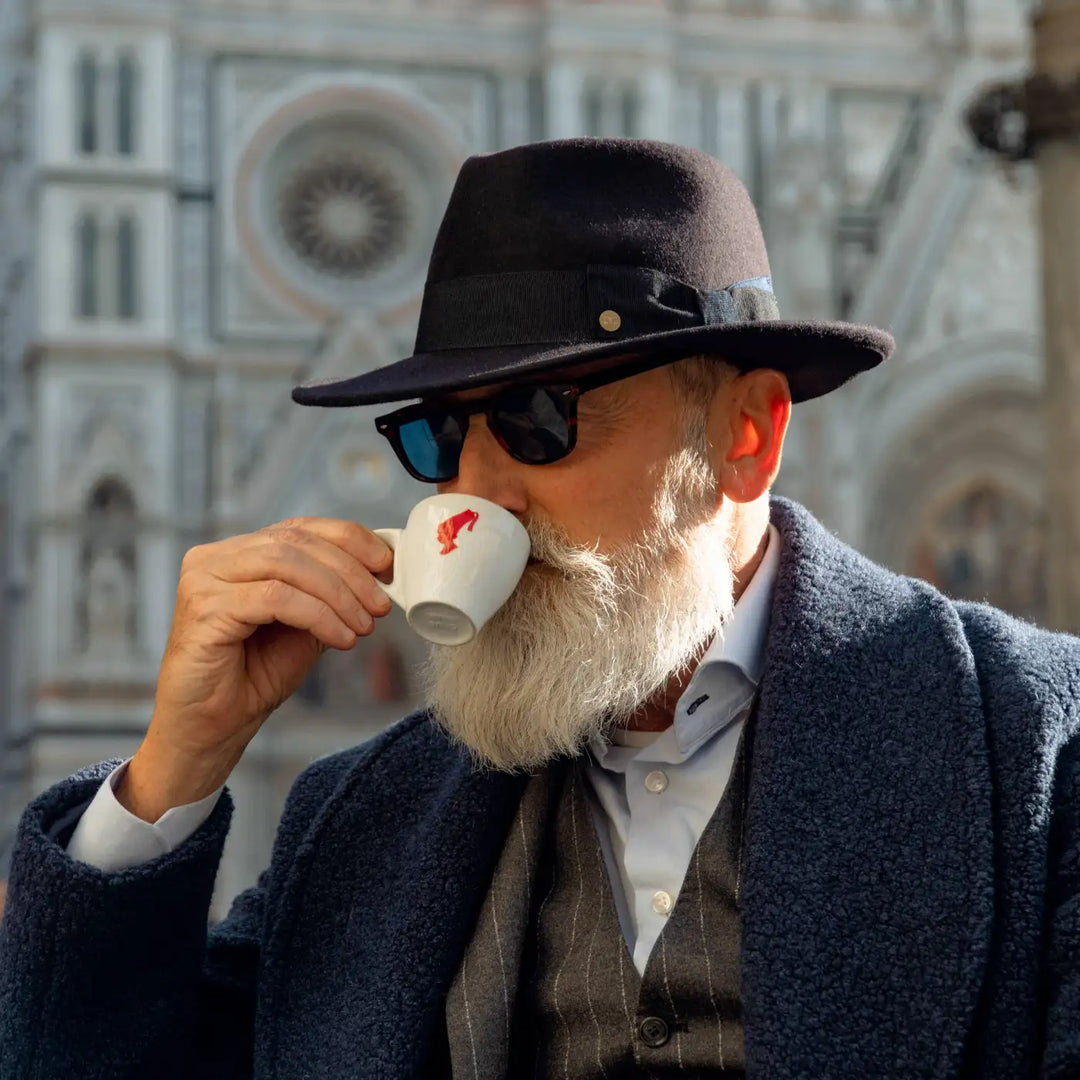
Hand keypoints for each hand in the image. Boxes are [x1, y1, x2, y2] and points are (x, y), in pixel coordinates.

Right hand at [118, 518, 392, 820]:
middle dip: (350, 572)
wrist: (213, 727)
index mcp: (240, 553)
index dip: (350, 540)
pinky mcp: (204, 607)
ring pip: (288, 565)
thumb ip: (330, 594)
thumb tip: (378, 575)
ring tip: (363, 626)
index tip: (386, 565)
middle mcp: (216, 557)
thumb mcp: (305, 625)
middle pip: (297, 543)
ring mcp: (205, 579)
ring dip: (337, 595)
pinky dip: (318, 616)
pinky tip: (341, 639)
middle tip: (380, 604)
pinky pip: (276, 598)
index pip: (302, 529)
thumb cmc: (253, 677)